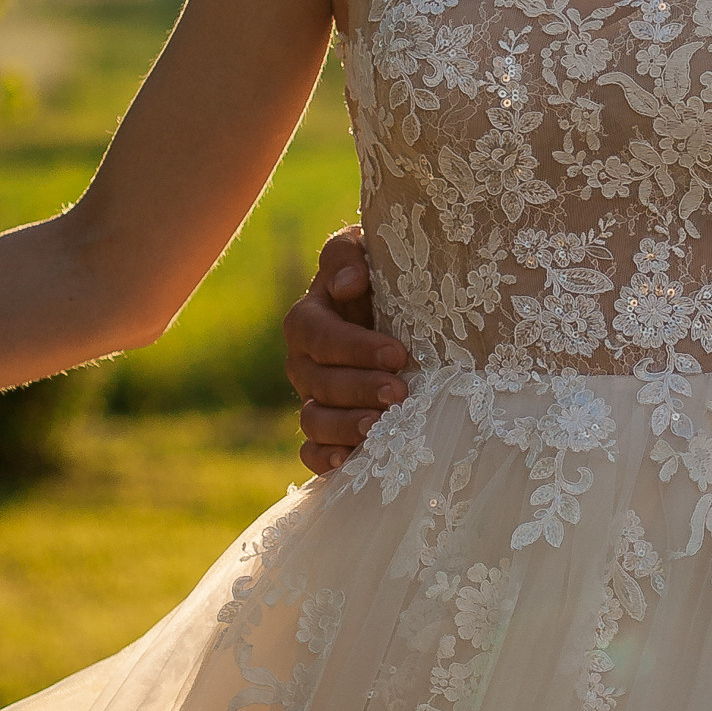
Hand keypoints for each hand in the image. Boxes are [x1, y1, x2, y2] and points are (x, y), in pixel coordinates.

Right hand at [286, 226, 408, 471]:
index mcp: (310, 317)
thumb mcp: (369, 249)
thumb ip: (348, 254)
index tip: (397, 354)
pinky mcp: (327, 430)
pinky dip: (325, 459)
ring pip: (312, 419)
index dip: (353, 347)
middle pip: (316, 381)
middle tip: (399, 392)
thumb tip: (347, 284)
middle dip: (357, 388)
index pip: (317, 334)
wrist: (407, 312)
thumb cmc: (386, 276)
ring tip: (381, 428)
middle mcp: (304, 361)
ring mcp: (313, 398)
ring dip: (344, 426)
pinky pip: (312, 452)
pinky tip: (350, 461)